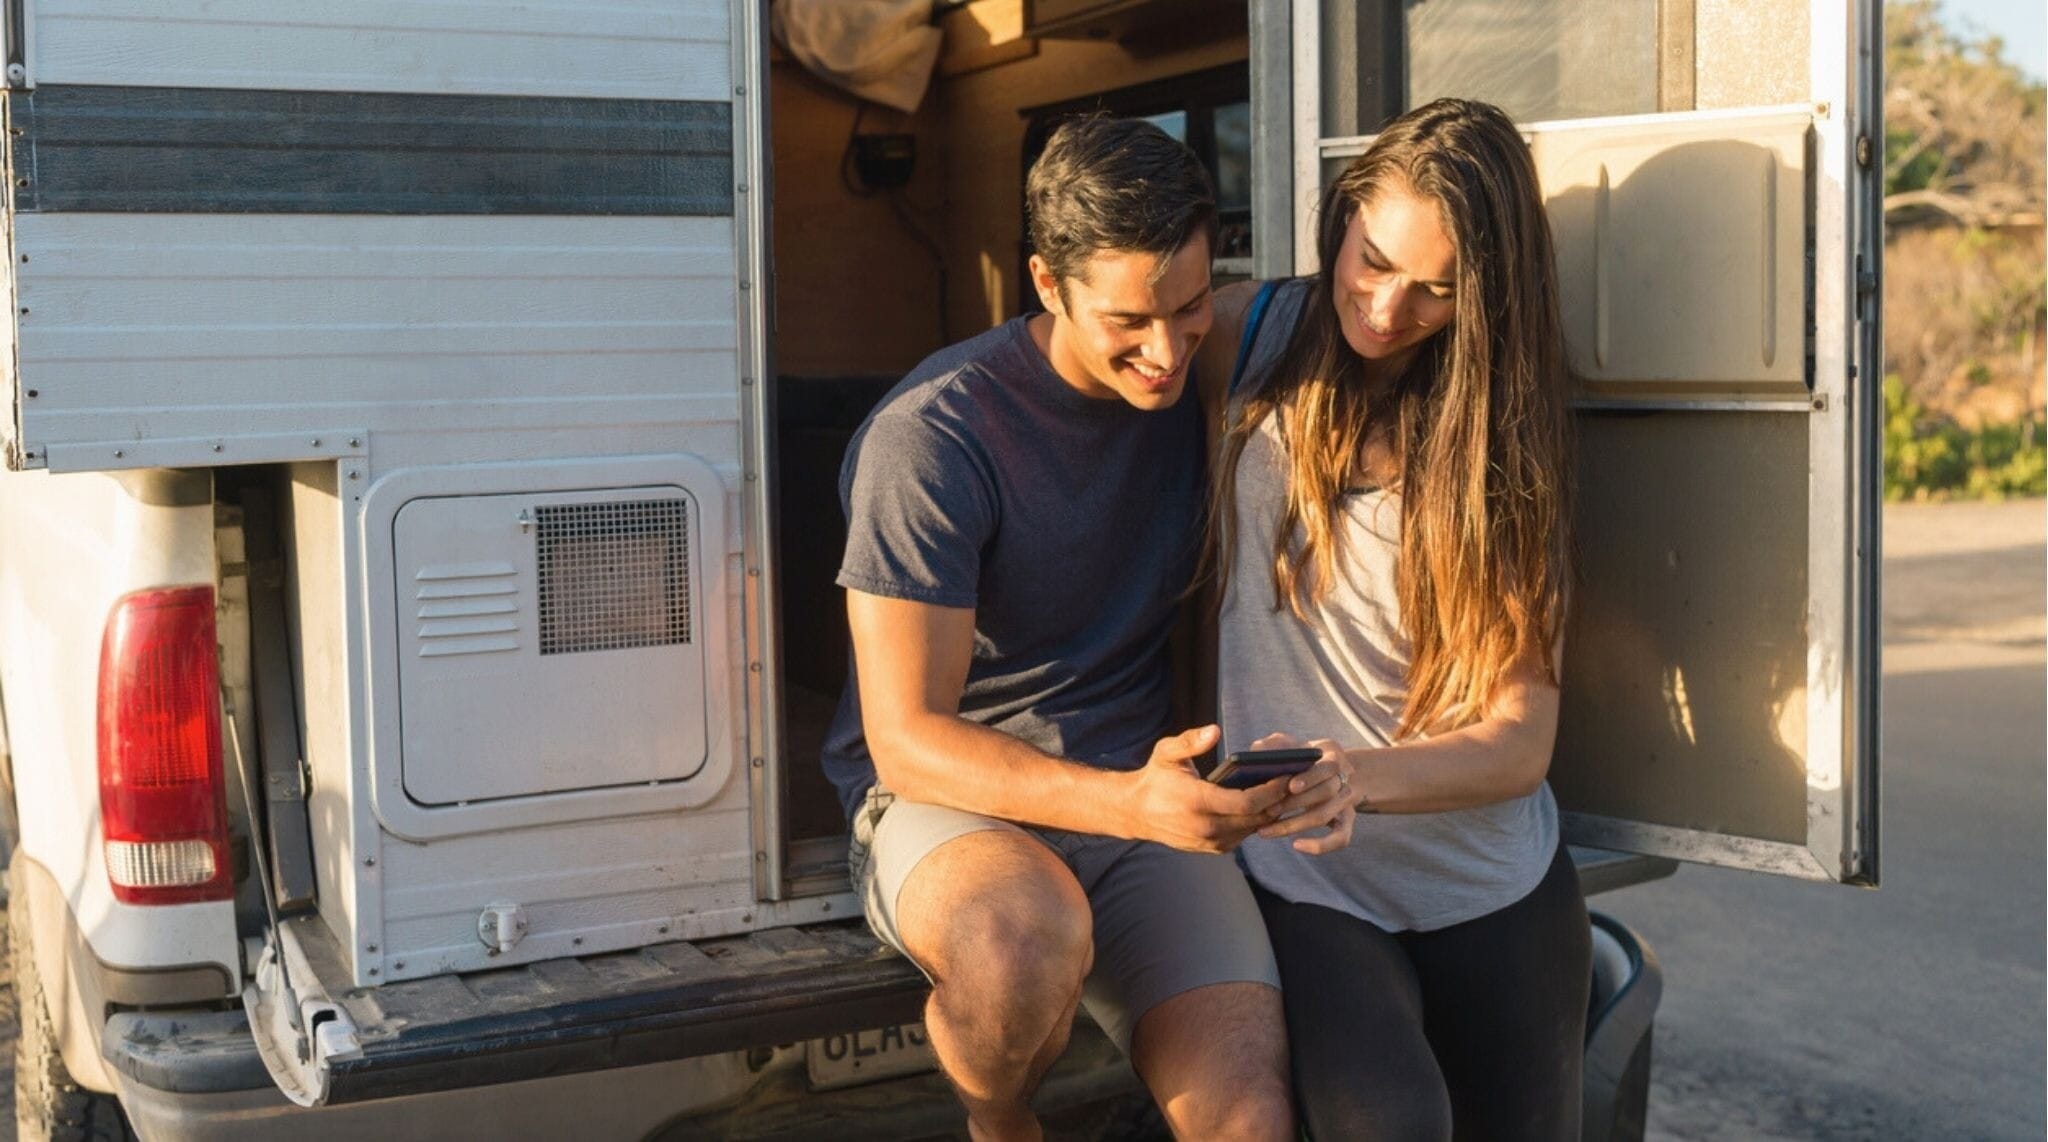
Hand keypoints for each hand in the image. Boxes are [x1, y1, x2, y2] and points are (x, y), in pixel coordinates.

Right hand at [1122, 725, 1289, 853]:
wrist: (1135, 812)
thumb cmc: (1155, 777)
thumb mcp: (1166, 752)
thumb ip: (1190, 741)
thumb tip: (1215, 731)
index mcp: (1198, 802)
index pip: (1247, 802)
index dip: (1272, 790)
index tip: (1287, 775)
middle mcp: (1205, 827)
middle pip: (1256, 818)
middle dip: (1278, 801)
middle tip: (1294, 783)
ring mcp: (1208, 841)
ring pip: (1252, 830)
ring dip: (1269, 814)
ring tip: (1284, 793)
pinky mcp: (1210, 848)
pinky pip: (1242, 837)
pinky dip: (1255, 823)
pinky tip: (1264, 807)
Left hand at [1249, 733, 1357, 854]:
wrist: (1331, 771)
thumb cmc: (1302, 758)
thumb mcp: (1292, 744)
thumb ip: (1275, 744)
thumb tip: (1258, 750)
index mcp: (1334, 755)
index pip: (1328, 767)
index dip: (1310, 778)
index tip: (1290, 786)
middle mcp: (1344, 778)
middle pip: (1326, 793)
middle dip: (1295, 804)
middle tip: (1268, 811)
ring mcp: (1347, 802)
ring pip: (1325, 816)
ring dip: (1294, 824)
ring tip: (1266, 830)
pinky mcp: (1347, 821)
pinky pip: (1341, 838)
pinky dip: (1320, 845)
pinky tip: (1296, 845)